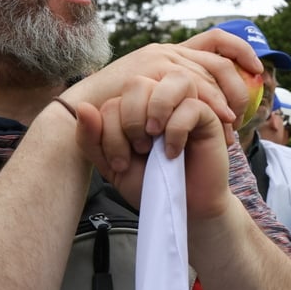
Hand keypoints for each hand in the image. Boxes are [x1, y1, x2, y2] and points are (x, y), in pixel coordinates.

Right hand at [64, 29, 262, 135]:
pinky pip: (193, 85)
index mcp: (169, 53)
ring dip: (225, 98)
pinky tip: (218, 121)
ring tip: (231, 123)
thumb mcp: (147, 97)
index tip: (258, 68)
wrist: (79, 113)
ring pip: (208, 74)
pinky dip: (210, 103)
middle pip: (218, 59)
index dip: (241, 51)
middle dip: (238, 84)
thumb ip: (171, 92)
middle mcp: (167, 50)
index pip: (215, 39)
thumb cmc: (114, 113)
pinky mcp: (153, 72)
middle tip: (243, 111)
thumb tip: (202, 98)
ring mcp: (159, 59)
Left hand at [73, 81, 232, 218]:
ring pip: (170, 80)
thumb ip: (92, 138)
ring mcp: (185, 105)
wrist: (182, 209)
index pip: (113, 101)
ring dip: (155, 109)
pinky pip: (191, 105)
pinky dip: (177, 129)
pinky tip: (174, 152)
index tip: (120, 164)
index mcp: (134, 109)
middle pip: (138, 83)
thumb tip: (83, 107)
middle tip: (139, 149)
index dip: (110, 132)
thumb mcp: (112, 165)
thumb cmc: (150, 185)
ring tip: (154, 137)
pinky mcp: (208, 117)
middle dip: (131, 119)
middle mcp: (159, 101)